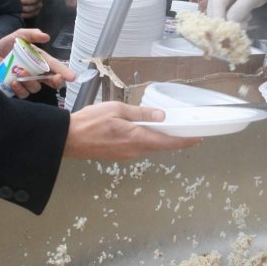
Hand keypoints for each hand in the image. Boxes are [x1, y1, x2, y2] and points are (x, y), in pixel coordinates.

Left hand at [0, 29, 73, 97]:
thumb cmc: (7, 45)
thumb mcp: (19, 36)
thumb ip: (31, 34)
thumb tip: (46, 36)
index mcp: (41, 60)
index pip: (56, 67)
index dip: (65, 72)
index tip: (72, 77)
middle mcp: (37, 72)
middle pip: (52, 82)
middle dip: (56, 81)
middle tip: (56, 78)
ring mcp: (27, 81)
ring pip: (36, 87)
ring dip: (30, 81)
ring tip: (19, 72)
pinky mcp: (17, 88)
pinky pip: (23, 93)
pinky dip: (19, 89)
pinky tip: (13, 81)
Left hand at [18, 0, 43, 19]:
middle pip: (34, 1)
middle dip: (24, 1)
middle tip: (16, 1)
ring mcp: (38, 7)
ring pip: (32, 8)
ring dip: (23, 8)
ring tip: (16, 7)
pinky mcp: (35, 13)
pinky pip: (31, 15)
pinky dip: (25, 15)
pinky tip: (19, 14)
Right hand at [64, 102, 201, 159]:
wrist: (68, 139)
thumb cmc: (90, 121)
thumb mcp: (117, 109)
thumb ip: (140, 113)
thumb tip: (161, 116)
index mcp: (136, 138)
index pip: (167, 142)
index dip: (184, 141)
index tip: (198, 139)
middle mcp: (134, 151)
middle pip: (160, 146)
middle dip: (174, 140)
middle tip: (186, 131)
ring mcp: (126, 156)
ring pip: (149, 148)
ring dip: (160, 140)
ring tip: (167, 128)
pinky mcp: (118, 156)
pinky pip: (138, 149)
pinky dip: (147, 141)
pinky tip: (145, 132)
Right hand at [206, 0, 266, 22]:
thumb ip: (240, 10)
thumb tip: (230, 25)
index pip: (216, 9)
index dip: (222, 22)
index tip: (233, 32)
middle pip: (214, 15)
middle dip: (229, 23)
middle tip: (245, 25)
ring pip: (218, 18)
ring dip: (233, 22)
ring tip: (247, 17)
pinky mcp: (220, 5)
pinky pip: (223, 18)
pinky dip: (234, 21)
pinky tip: (245, 16)